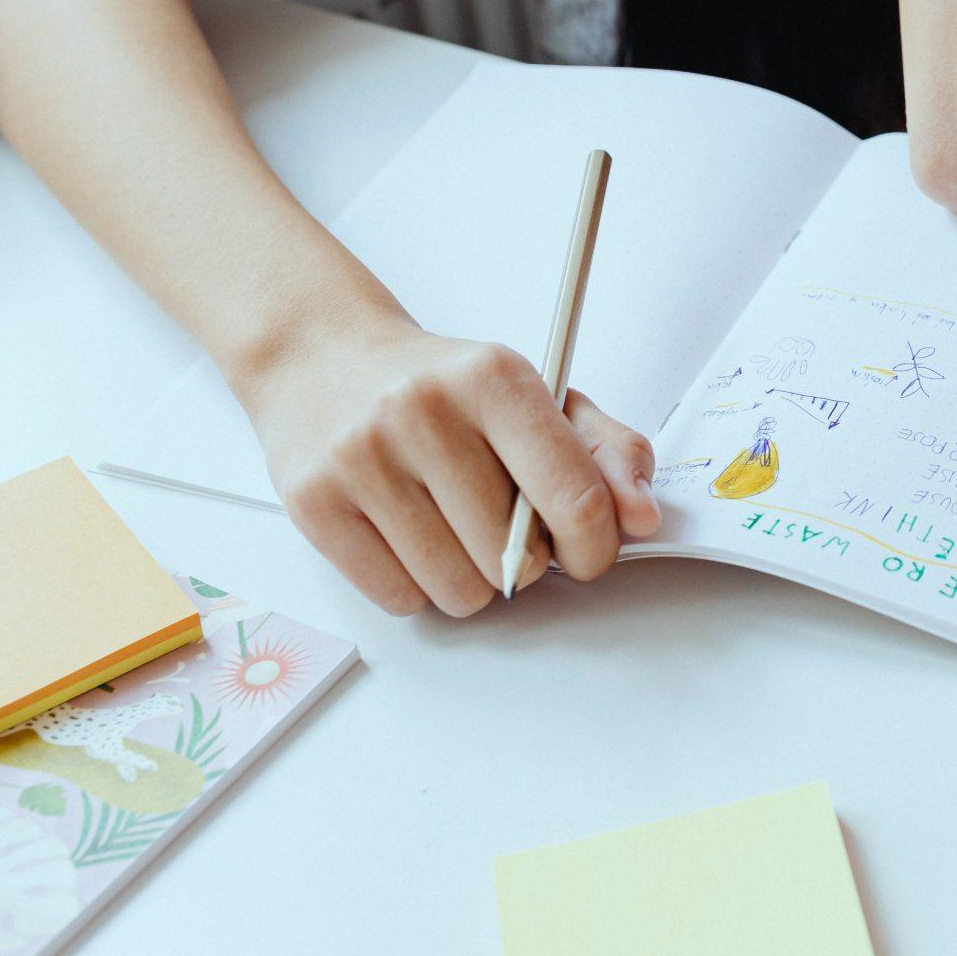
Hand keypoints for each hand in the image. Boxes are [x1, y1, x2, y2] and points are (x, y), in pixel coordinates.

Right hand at [237, 319, 659, 616]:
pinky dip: (416, 585)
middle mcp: (423, 411)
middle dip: (524, 560)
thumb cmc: (445, 388)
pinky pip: (399, 598)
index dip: (596, 548)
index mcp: (495, 377)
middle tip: (501, 522)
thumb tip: (643, 517)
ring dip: (470, 579)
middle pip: (515, 559)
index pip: (575, 496)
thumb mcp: (536, 395)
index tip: (590, 553)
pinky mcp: (313, 502)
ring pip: (457, 590)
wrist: (323, 358)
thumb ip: (606, 452)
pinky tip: (406, 534)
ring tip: (452, 527)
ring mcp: (362, 457)